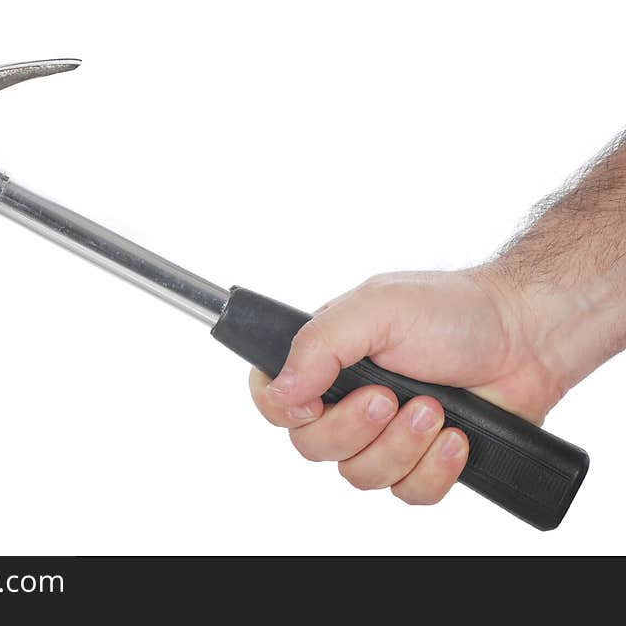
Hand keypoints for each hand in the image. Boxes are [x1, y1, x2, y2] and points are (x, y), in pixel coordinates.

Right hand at [248, 268, 572, 504]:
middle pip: (312, 446)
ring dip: (400, 445)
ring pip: (359, 476)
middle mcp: (348, 399)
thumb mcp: (376, 308)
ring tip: (435, 409)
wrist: (527, 337)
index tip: (316, 403)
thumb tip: (280, 389)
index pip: (274, 399)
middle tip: (390, 398)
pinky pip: (406, 493)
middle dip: (354, 428)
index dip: (285, 411)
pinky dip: (433, 469)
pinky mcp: (422, 461)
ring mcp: (385, 434)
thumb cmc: (454, 312)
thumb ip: (319, 344)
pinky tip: (456, 438)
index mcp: (327, 359)